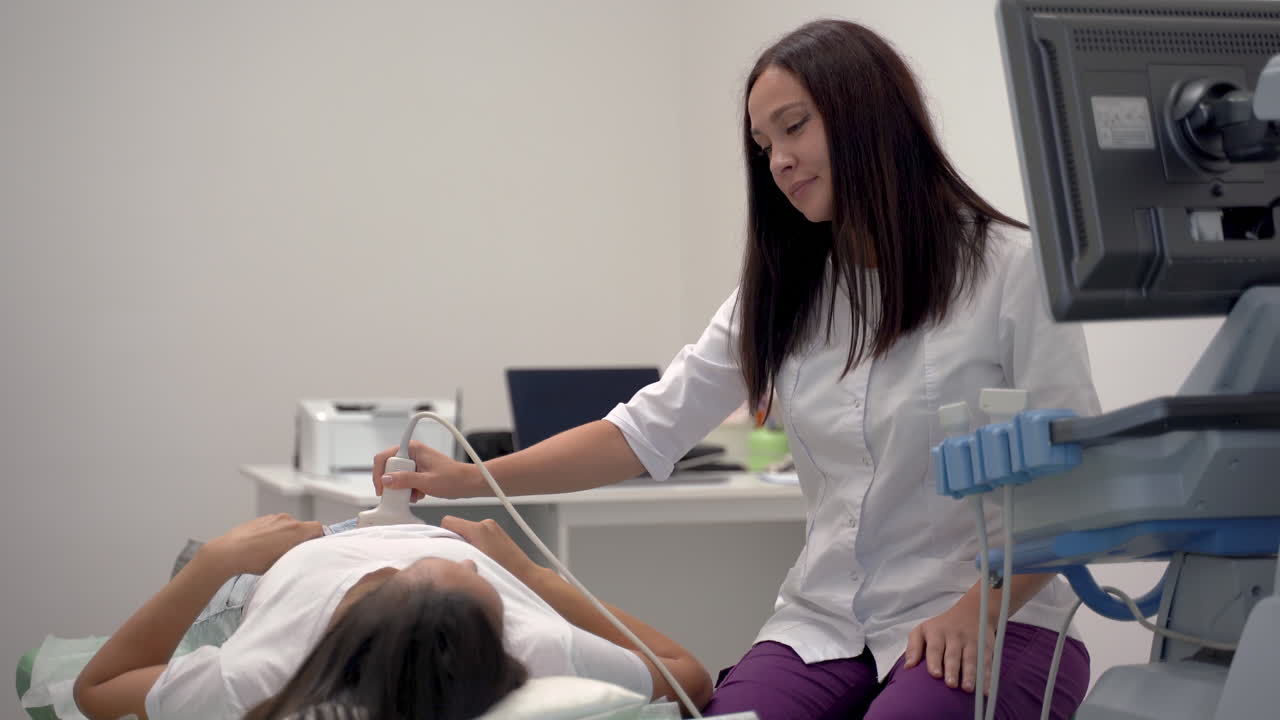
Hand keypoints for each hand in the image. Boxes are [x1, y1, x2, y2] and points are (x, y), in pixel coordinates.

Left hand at [201, 514, 324, 576]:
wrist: (229, 552)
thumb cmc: (255, 560)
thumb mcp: (284, 562)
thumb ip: (299, 552)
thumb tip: (304, 551)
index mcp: (295, 529)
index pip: (318, 528)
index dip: (319, 537)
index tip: (314, 547)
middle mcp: (286, 519)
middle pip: (302, 527)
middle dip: (300, 539)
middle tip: (292, 553)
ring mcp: (272, 518)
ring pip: (287, 526)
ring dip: (285, 536)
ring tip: (273, 551)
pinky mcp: (260, 519)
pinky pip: (273, 525)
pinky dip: (272, 534)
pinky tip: (262, 547)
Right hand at [372, 441, 482, 500]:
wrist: (468, 484)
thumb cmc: (454, 478)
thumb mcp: (426, 482)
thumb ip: (404, 480)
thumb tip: (386, 480)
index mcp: (412, 448)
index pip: (384, 457)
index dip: (380, 473)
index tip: (382, 488)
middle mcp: (412, 453)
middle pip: (389, 468)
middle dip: (392, 484)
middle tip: (398, 494)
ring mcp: (415, 463)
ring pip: (396, 476)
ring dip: (402, 489)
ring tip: (413, 495)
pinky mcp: (418, 472)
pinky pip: (405, 481)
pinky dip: (409, 490)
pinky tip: (419, 494)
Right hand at [440, 516, 540, 581]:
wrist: (526, 576)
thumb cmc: (504, 574)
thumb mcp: (473, 565)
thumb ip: (455, 553)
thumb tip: (442, 549)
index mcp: (478, 529)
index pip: (448, 522)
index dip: (443, 535)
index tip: (444, 548)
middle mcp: (486, 524)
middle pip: (458, 527)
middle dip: (455, 540)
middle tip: (460, 558)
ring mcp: (492, 527)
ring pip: (468, 532)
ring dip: (467, 543)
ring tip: (474, 560)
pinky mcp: (497, 532)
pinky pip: (478, 534)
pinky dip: (476, 543)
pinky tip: (483, 558)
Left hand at [903, 597, 995, 693]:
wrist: (972, 611)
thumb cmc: (942, 626)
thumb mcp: (923, 630)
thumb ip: (913, 647)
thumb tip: (907, 667)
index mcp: (937, 633)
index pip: (935, 647)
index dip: (935, 661)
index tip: (935, 674)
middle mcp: (954, 636)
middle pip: (953, 654)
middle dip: (952, 669)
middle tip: (951, 684)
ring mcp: (971, 641)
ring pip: (971, 659)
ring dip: (970, 675)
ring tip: (967, 689)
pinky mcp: (986, 648)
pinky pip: (987, 663)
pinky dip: (987, 678)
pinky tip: (985, 691)